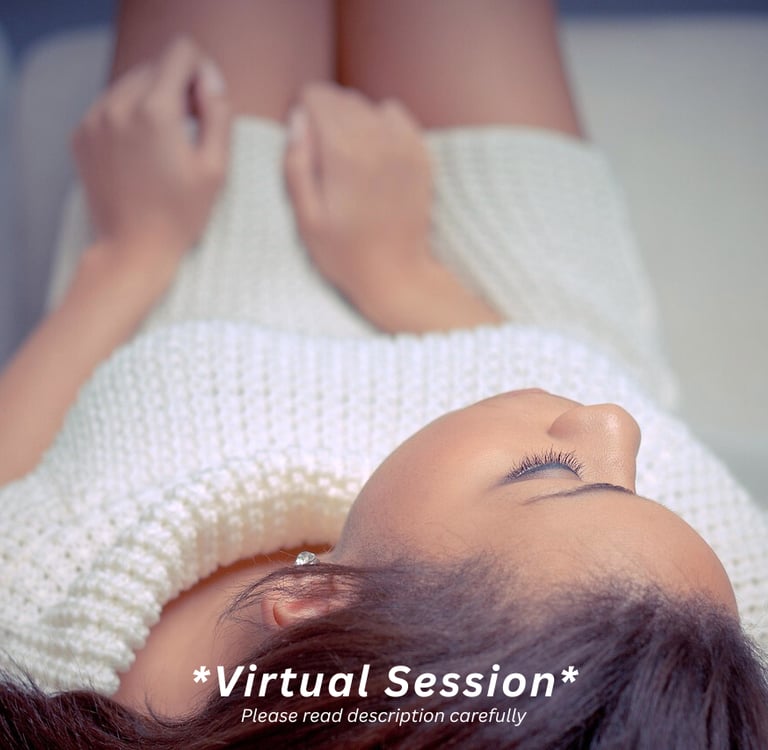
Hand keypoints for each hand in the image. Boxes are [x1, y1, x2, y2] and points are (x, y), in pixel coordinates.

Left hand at [72, 36, 230, 276]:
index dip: (202, 70)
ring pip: (131, 83)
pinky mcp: (82, 135)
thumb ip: (218, 113)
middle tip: (191, 127)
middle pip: (155, 65)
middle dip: (179, 85)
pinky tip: (142, 152)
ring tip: (166, 142)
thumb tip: (210, 81)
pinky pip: (110, 106)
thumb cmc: (179, 215)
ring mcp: (95, 120)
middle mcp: (118, 106)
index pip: (180, 52)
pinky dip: (129, 117)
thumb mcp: (216, 167)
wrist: (133, 249)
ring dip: (153, 100)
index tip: (207, 102)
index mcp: (155, 110)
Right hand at [284, 83, 433, 313]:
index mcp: (344, 153)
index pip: (316, 97)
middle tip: (320, 152)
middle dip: (324, 114)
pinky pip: (396, 116)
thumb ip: (296, 164)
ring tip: (346, 154)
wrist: (397, 275)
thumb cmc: (345, 254)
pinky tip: (373, 151)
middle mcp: (377, 140)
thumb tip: (297, 118)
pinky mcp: (421, 155)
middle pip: (342, 98)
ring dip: (352, 119)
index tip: (300, 137)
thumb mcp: (306, 218)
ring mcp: (404, 146)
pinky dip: (381, 124)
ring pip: (368, 105)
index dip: (301, 112)